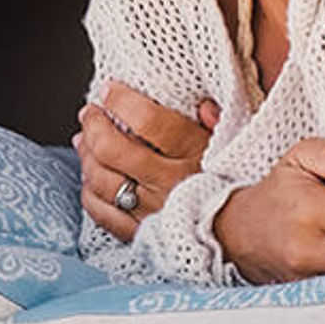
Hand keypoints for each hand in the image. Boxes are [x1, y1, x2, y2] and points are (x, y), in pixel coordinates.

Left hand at [76, 84, 219, 241]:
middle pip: (112, 149)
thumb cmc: (234, 183)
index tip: (110, 89)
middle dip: (93, 124)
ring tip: (84, 139)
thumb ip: (218, 122)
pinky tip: (90, 175)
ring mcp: (153, 210)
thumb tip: (202, 106)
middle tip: (90, 112)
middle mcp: (170, 183)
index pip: (148, 121)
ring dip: (86, 155)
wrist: (240, 234)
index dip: (121, 101)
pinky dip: (89, 192)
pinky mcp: (142, 234)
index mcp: (194, 155)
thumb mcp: (232, 145)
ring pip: (102, 180)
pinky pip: (103, 213)